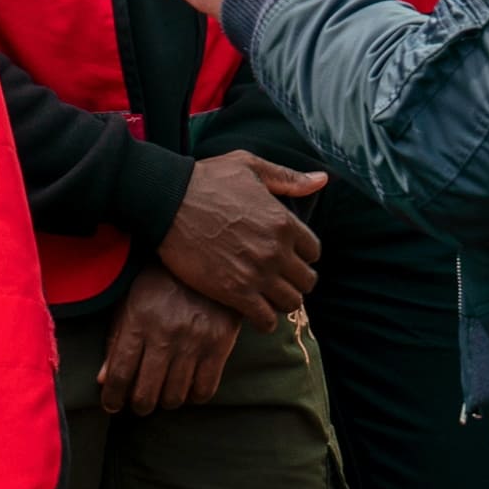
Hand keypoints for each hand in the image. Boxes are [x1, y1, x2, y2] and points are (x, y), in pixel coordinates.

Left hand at [96, 269, 240, 414]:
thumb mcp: (131, 301)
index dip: (113, 397)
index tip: (111, 406)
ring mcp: (194, 341)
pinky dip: (194, 397)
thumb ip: (116, 340)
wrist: (207, 256)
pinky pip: (205, 389)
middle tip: (139, 404)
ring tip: (164, 394)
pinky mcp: (220, 344)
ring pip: (175, 396)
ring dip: (166, 401)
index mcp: (138, 321)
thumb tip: (104, 380)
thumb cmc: (160, 281)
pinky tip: (188, 388)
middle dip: (139, 406)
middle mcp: (165, 334)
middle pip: (146, 393)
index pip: (120, 373)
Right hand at [154, 151, 325, 327]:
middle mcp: (276, 250)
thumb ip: (288, 178)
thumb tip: (322, 180)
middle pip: (307, 281)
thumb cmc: (205, 180)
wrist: (166, 202)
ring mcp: (257, 274)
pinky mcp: (235, 293)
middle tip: (279, 280)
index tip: (288, 257)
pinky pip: (266, 320)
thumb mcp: (250, 167)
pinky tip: (255, 314)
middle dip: (295, 281)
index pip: (313, 251)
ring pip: (291, 303)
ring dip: (281, 302)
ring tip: (268, 298)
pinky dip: (264, 321)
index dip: (302, 255)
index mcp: (283, 222)